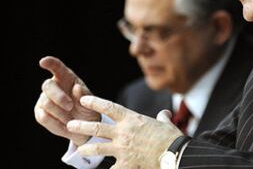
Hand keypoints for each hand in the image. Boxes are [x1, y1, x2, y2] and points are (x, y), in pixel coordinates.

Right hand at [34, 56, 99, 145]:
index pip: (57, 67)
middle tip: (70, 106)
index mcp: (67, 77)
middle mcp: (54, 85)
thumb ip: (84, 95)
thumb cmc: (88, 108)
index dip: (50, 63)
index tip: (43, 62)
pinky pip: (43, 117)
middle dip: (58, 96)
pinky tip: (65, 124)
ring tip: (72, 118)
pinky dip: (55, 122)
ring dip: (60, 113)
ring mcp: (44, 98)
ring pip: (46, 103)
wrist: (84, 125)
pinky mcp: (39, 112)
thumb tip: (76, 87)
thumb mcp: (91, 101)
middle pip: (48, 85)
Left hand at [67, 95, 182, 168]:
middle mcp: (124, 132)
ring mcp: (122, 149)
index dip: (95, 103)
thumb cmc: (171, 137)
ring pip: (98, 148)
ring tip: (79, 149)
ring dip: (86, 149)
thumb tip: (164, 114)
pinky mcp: (126, 164)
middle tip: (70, 125)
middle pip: (97, 128)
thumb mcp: (166, 123)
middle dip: (81, 126)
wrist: (173, 153)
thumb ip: (162, 117)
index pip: (109, 108)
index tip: (84, 100)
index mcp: (132, 119)